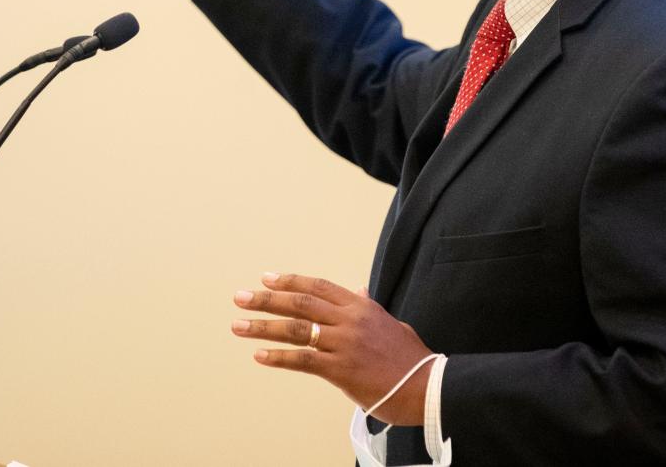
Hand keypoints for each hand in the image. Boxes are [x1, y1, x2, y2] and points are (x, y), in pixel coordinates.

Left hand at [232, 272, 433, 425]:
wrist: (426, 387)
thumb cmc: (411, 359)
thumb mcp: (391, 324)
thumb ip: (370, 308)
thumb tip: (359, 291)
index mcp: (361, 307)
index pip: (319, 287)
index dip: (291, 281)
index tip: (267, 278)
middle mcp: (350, 320)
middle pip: (300, 303)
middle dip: (267, 299)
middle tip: (241, 298)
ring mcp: (344, 344)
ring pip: (296, 329)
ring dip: (263, 326)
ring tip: (239, 325)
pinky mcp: (341, 369)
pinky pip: (303, 359)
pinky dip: (279, 357)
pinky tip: (260, 355)